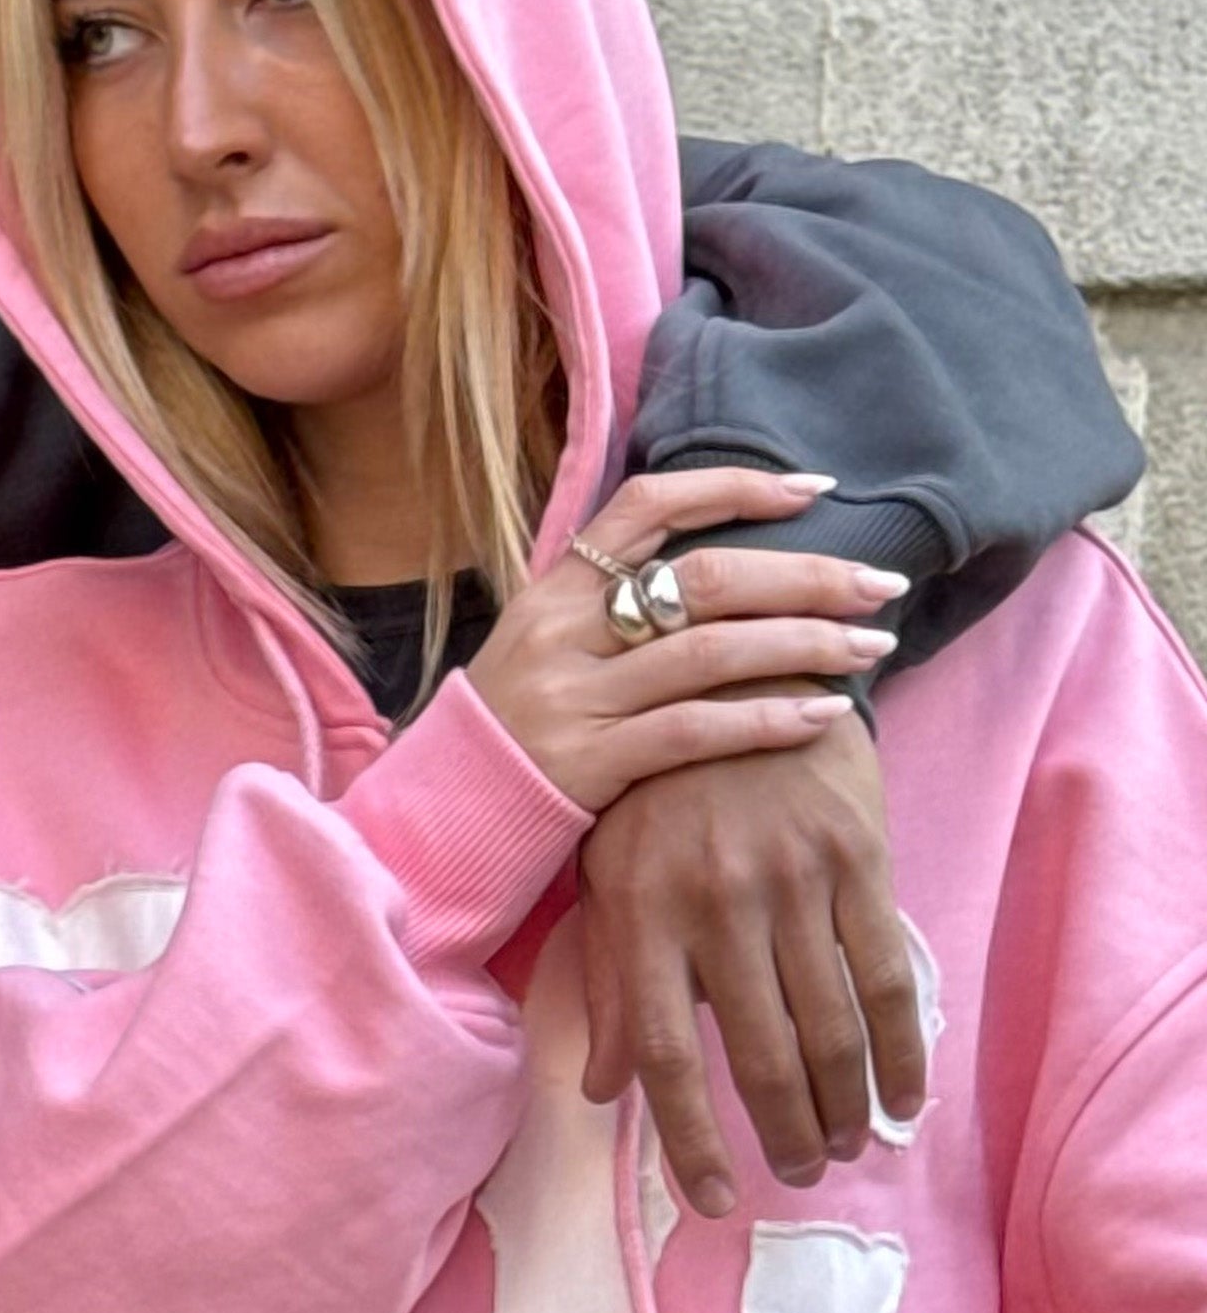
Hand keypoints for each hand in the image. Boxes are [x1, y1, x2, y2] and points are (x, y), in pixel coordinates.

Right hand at [466, 470, 907, 815]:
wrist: (431, 824)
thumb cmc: (505, 736)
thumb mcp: (537, 650)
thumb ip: (605, 610)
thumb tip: (710, 576)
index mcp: (552, 590)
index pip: (647, 506)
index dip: (735, 488)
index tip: (815, 489)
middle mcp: (561, 632)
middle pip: (703, 577)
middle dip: (807, 576)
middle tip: (881, 583)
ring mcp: (572, 697)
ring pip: (710, 651)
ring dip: (806, 645)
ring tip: (873, 647)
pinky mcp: (586, 764)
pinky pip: (693, 731)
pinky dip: (765, 719)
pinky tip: (822, 717)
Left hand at [581, 707, 924, 1216]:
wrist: (737, 666)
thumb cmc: (655, 785)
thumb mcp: (606, 872)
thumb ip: (611, 981)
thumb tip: (601, 1090)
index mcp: (641, 912)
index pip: (665, 1054)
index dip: (691, 1137)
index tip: (714, 1197)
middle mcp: (716, 902)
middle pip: (760, 1054)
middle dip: (784, 1131)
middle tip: (800, 1172)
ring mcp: (792, 881)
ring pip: (830, 1026)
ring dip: (843, 1105)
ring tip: (844, 1145)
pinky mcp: (858, 861)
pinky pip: (887, 975)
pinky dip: (901, 1048)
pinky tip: (902, 1096)